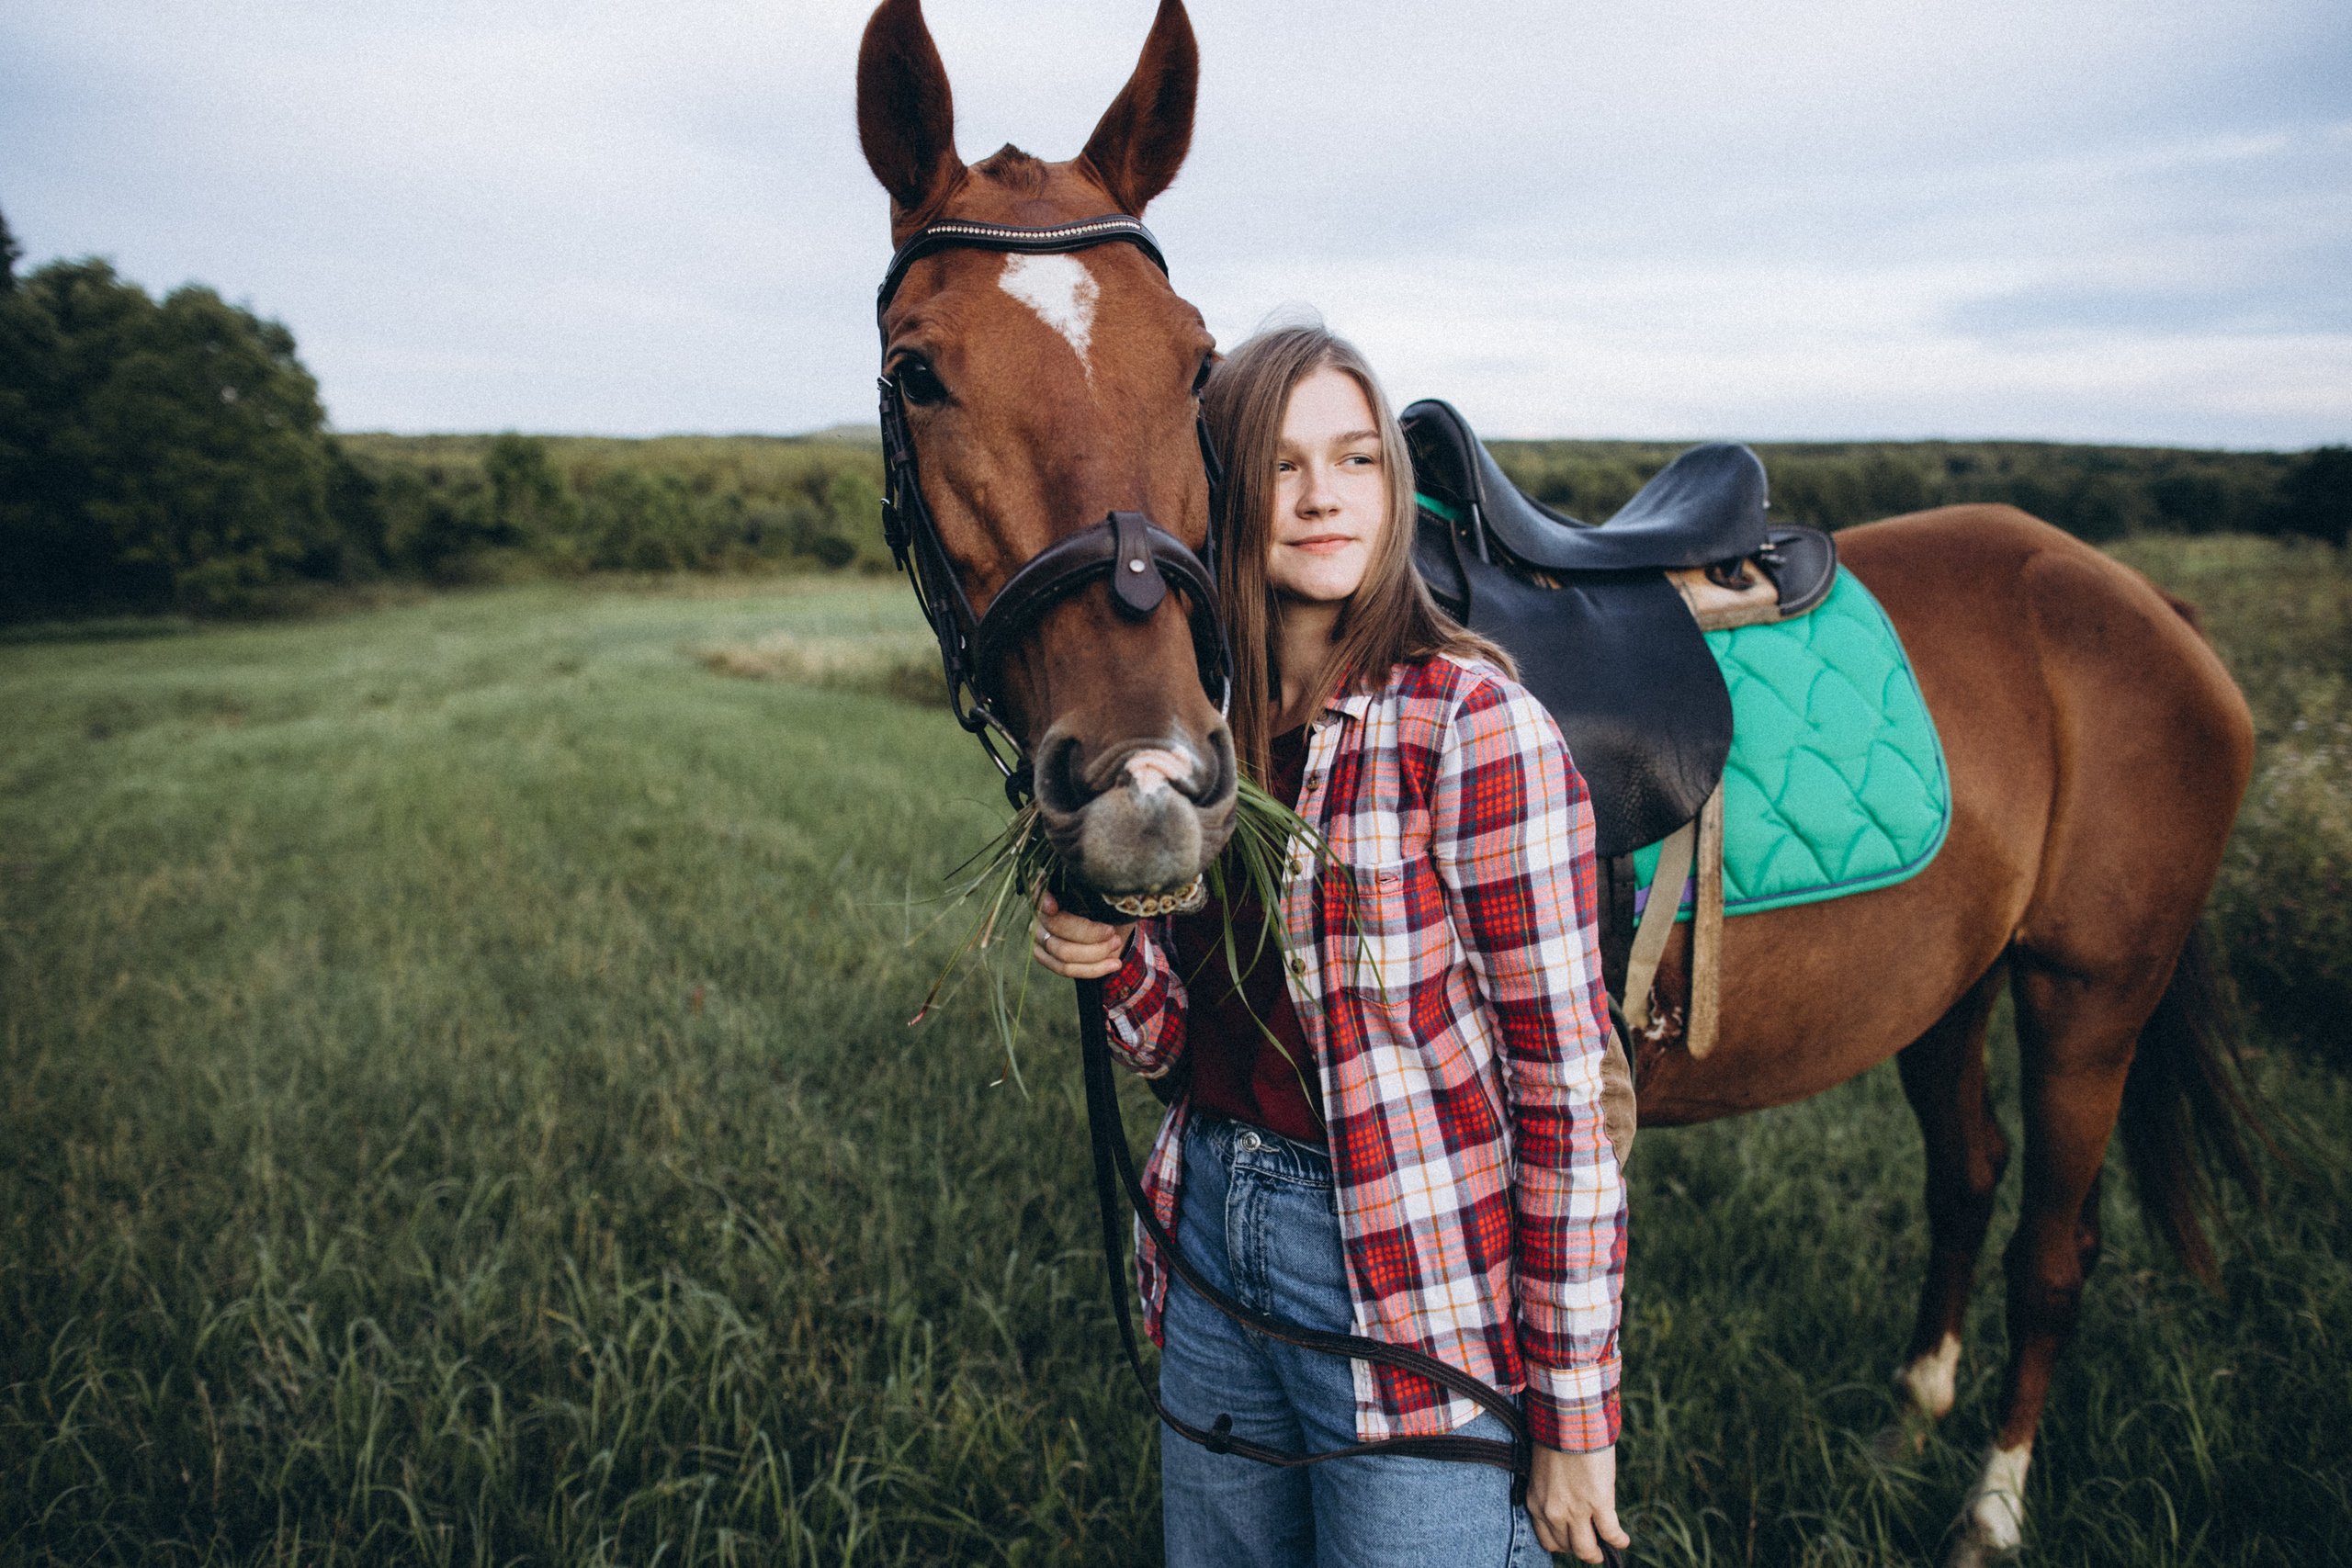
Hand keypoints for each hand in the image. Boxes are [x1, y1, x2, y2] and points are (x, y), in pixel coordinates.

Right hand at [1029, 891, 1134, 979]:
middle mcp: (1040, 913)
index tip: (1053, 907)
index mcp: (1052, 890)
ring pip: (1063, 953)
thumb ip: (1101, 889)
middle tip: (1112, 932)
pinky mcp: (1045, 957)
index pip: (1040, 895)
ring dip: (1095, 952)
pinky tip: (1114, 963)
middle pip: (1057, 926)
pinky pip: (1067, 969)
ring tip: (1116, 944)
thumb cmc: (1108, 905)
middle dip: (1089, 933)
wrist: (1112, 926)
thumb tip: (1109, 886)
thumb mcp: (1108, 895)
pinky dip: (1094, 969)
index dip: (1042, 900)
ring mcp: (1039, 937)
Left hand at [1527, 1443, 1629, 1562]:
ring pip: (1586, 1549)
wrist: (1569, 1419)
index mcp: (1536, 1502)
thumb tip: (1568, 1499)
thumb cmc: (1557, 1437)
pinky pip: (1610, 1533)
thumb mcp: (1544, 1470)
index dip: (1562, 1544)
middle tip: (1591, 1548)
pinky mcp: (1598, 1503)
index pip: (1547, 1539)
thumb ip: (1552, 1490)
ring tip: (1605, 1550)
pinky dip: (1619, 1540)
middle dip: (1579, 1549)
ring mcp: (1575, 1510)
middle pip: (1566, 1547)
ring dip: (1596, 1553)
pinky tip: (1623, 1540)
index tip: (1572, 1540)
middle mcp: (1552, 1512)